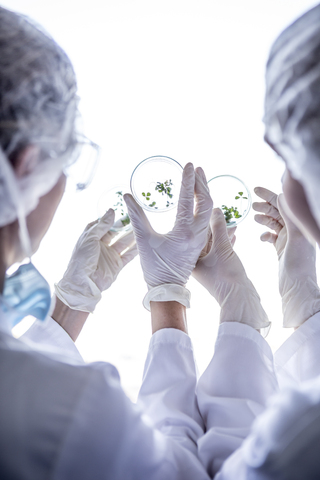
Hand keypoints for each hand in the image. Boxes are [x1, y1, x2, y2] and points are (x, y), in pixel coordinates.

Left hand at [54, 209, 137, 312]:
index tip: (123, 209)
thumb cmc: (81, 259)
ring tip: (143, 227)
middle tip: (136, 217)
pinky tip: (144, 243)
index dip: (112, 218)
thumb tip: (111, 211)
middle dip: (125, 226)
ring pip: (124, 242)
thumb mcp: (90, 238)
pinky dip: (136, 249)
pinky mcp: (117, 264)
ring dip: (132, 235)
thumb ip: (102, 225)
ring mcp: (110, 254)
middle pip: (116, 232)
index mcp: (92, 237)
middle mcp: (101, 244)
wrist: (83, 284)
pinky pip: (128, 255)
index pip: (103, 224)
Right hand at [124, 163, 212, 307]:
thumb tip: (127, 195)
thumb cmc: (154, 266)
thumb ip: (137, 216)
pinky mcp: (200, 242)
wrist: (167, 289)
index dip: (187, 179)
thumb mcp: (144, 240)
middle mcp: (197, 233)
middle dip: (201, 183)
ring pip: (209, 209)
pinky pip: (207, 218)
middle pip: (206, 201)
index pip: (189, 199)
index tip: (187, 164)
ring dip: (204, 192)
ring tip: (198, 178)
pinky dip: (204, 204)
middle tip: (195, 168)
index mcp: (184, 231)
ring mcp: (201, 238)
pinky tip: (199, 199)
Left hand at [192, 207, 269, 330]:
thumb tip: (216, 210)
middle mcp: (196, 263)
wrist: (239, 299)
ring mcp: (207, 267)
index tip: (207, 208)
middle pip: (203, 239)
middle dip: (214, 226)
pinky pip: (221, 252)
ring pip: (214, 245)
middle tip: (220, 211)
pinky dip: (227, 243)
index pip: (194, 234)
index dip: (201, 220)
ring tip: (232, 222)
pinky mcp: (218, 270)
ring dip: (223, 233)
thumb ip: (219, 228)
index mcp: (190, 259)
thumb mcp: (222, 248)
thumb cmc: (226, 276)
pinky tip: (234, 234)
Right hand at [253, 187, 319, 327]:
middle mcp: (295, 230)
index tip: (254, 190)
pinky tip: (261, 238)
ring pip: (274, 223)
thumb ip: (290, 216)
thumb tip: (282, 196)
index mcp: (299, 225)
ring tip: (254, 218)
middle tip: (251, 205)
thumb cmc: (299, 264)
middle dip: (265, 206)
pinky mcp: (281, 249)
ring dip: (264, 218)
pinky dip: (265, 234)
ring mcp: (288, 239)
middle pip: (278, 212)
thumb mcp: (294, 237)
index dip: (269, 195)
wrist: (297, 288)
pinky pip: (271, 236)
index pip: (283, 204)